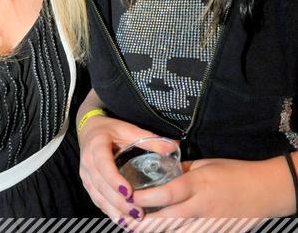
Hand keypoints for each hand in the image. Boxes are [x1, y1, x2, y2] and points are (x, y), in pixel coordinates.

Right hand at [78, 114, 154, 222]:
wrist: (89, 129)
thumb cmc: (110, 129)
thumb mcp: (128, 129)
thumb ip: (148, 138)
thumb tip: (173, 147)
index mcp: (96, 146)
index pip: (103, 165)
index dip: (114, 180)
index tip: (129, 193)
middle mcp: (88, 162)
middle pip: (101, 186)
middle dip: (119, 202)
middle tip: (138, 213)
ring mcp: (85, 175)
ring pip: (98, 197)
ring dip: (114, 211)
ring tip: (133, 221)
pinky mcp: (87, 184)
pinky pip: (97, 200)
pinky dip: (109, 212)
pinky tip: (123, 220)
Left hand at [132, 155, 294, 225]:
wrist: (264, 190)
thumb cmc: (235, 172)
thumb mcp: (207, 164)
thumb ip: (184, 170)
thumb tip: (164, 170)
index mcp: (197, 184)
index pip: (167, 193)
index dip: (146, 197)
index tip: (130, 197)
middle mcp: (200, 207)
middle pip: (167, 220)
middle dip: (145, 222)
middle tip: (126, 220)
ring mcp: (208, 224)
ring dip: (157, 231)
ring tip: (139, 229)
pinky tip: (164, 231)